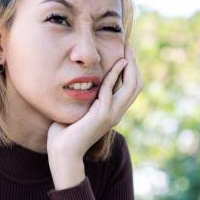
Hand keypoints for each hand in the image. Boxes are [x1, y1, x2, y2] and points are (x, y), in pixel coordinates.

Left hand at [46, 44, 141, 187]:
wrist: (63, 153)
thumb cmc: (66, 132)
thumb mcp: (80, 109)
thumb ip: (86, 97)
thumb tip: (80, 80)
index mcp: (114, 111)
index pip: (131, 87)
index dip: (131, 69)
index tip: (126, 51)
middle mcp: (117, 113)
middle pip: (136, 84)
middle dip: (134, 64)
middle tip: (129, 46)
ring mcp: (112, 115)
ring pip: (131, 86)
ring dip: (130, 66)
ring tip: (126, 51)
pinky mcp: (102, 115)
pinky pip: (111, 90)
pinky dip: (114, 75)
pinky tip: (114, 64)